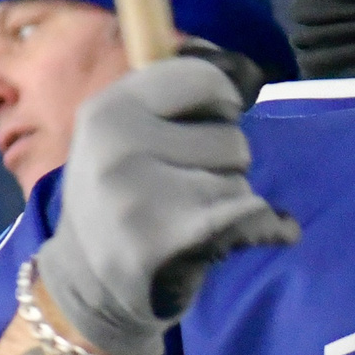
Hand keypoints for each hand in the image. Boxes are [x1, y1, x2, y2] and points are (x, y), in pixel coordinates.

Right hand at [34, 55, 299, 354]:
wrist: (88, 288)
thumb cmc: (120, 200)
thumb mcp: (120, 135)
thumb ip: (171, 98)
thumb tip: (242, 66)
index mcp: (108, 109)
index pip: (202, 77)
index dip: (220, 101)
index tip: (210, 120)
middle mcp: (118, 147)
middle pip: (232, 138)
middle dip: (224, 164)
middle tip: (184, 189)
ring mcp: (140, 196)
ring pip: (240, 181)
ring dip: (232, 200)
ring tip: (190, 217)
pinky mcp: (170, 240)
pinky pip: (251, 215)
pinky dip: (266, 227)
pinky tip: (247, 235)